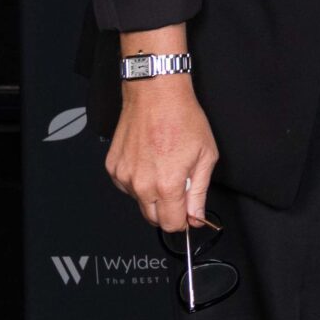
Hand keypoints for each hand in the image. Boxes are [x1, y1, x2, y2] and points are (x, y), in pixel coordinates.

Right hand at [104, 72, 217, 232]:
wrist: (156, 95)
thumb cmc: (182, 119)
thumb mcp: (206, 155)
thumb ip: (200, 191)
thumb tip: (196, 216)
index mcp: (167, 185)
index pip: (171, 224)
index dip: (183, 221)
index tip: (188, 214)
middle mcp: (141, 185)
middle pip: (153, 218)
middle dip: (168, 210)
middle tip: (179, 187)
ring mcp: (124, 177)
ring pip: (139, 202)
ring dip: (152, 193)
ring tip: (164, 166)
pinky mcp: (113, 168)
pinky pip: (126, 186)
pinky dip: (138, 180)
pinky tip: (149, 160)